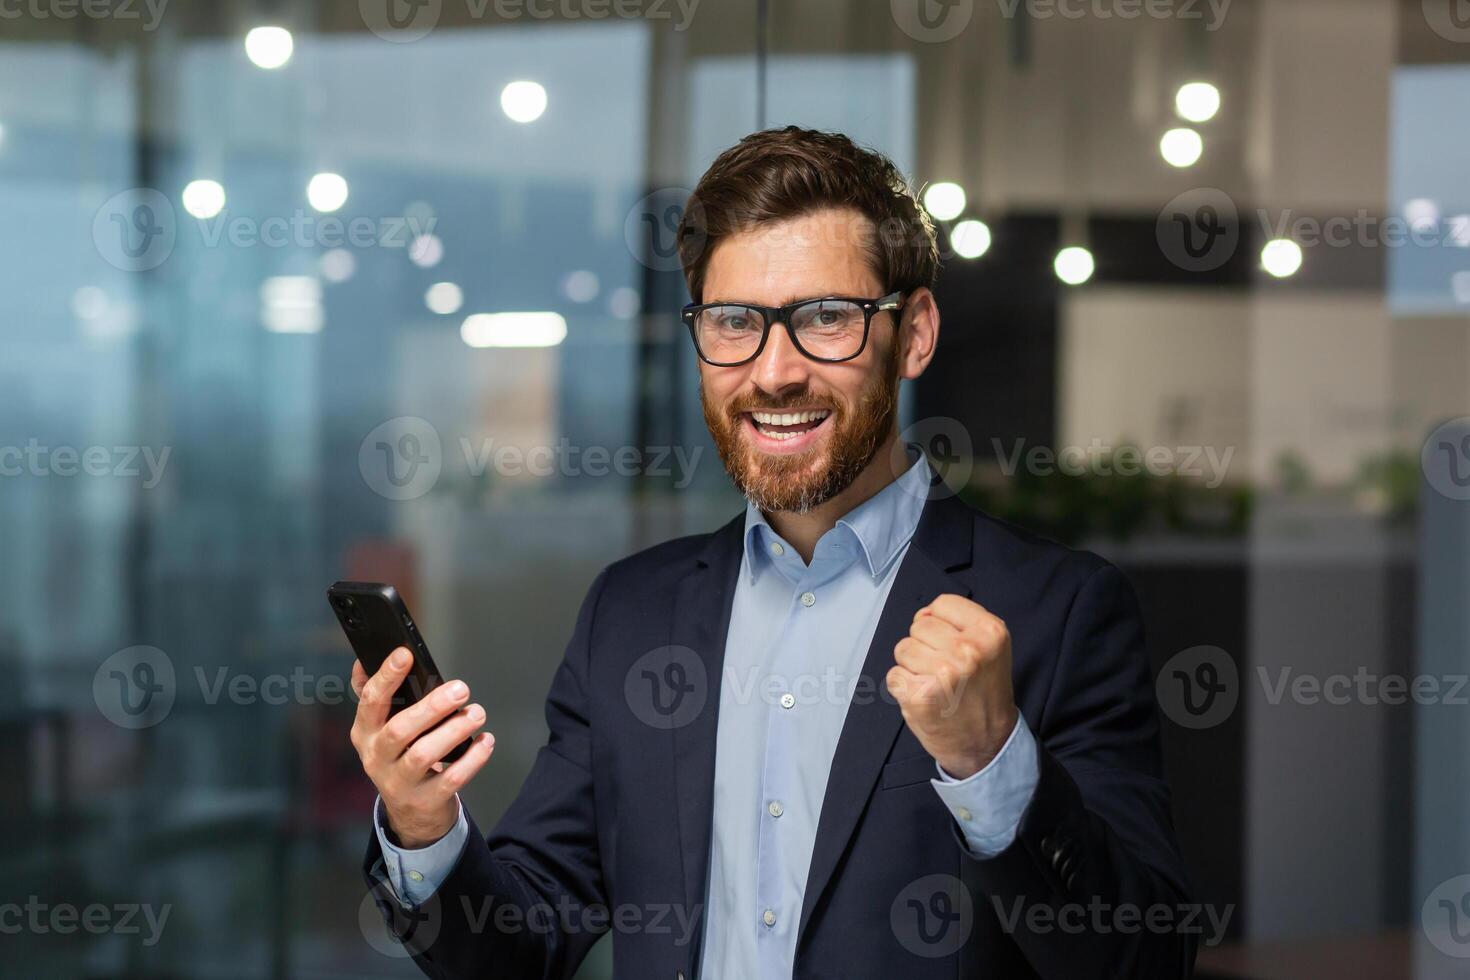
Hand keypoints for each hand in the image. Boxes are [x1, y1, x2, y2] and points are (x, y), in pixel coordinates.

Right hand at [350, 648, 494, 847]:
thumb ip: (377, 695)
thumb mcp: (382, 728)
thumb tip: (364, 658)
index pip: (370, 701)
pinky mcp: (425, 801)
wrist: (410, 811)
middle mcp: (376, 758)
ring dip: (455, 730)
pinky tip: (485, 741)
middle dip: (432, 707)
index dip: (386, 676)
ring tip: (477, 713)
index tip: (405, 653)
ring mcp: (399, 783)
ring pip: (424, 755)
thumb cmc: (401, 755)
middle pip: (400, 730)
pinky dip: (472, 759)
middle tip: (461, 689)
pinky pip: (451, 779)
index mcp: (365, 732)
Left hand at [887, 594, 1019, 779]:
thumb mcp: (989, 648)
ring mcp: (943, 673)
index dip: (941, 622)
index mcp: (990, 632)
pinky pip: (894, 675)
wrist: (987, 743)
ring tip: (936, 684)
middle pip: (920, 625)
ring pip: (903, 648)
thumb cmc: (984, 694)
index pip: (943, 604)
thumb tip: (923, 614)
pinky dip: (904, 687)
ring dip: (913, 666)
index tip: (951, 643)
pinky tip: (925, 698)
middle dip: (926, 645)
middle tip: (946, 670)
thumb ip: (960, 623)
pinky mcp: (920, 695)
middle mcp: (968, 650)